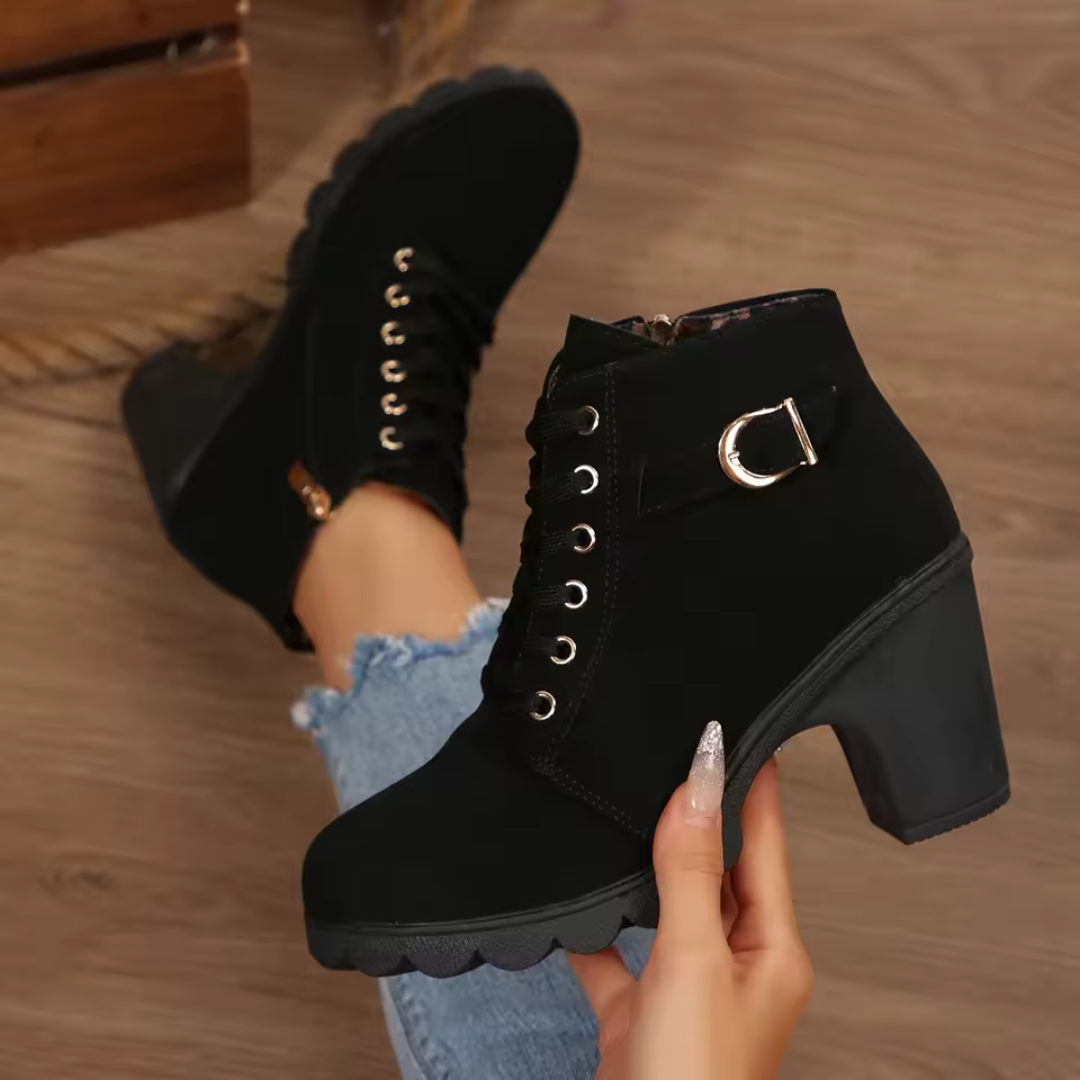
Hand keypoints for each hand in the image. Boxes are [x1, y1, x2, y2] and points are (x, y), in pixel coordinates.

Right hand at [569, 724, 811, 1079]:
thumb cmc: (696, 1077)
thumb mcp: (693, 959)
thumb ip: (692, 871)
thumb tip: (699, 787)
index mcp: (771, 947)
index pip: (765, 844)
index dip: (755, 786)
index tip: (745, 729)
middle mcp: (736, 963)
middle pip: (718, 870)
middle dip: (697, 816)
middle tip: (674, 755)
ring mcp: (687, 988)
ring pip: (666, 907)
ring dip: (646, 866)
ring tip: (624, 809)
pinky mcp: (642, 1013)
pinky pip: (618, 954)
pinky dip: (596, 929)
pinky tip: (570, 902)